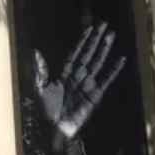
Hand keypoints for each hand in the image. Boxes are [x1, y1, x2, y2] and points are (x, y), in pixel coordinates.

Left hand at [34, 21, 126, 141]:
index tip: (89, 29)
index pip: (76, 53)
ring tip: (111, 36)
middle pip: (89, 54)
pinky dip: (113, 69)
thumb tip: (34, 51)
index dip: (83, 41)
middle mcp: (79, 76)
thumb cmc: (46, 111)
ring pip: (97, 62)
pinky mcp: (95, 95)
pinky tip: (120, 59)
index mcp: (66, 74)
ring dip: (104, 49)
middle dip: (96, 40)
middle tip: (104, 26)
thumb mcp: (39, 88)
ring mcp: (88, 85)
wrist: (56, 128)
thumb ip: (39, 70)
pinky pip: (106, 79)